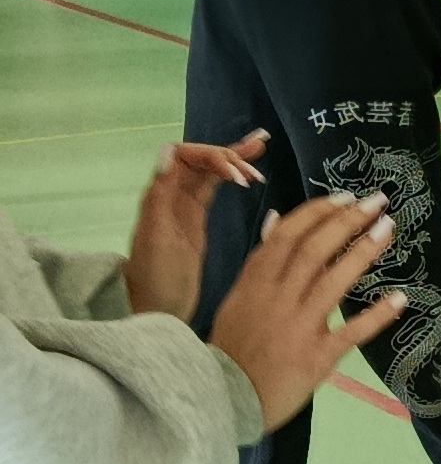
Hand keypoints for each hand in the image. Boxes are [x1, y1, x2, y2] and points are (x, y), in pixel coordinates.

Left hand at [125, 130, 267, 319]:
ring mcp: (183, 207)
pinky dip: (230, 178)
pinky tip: (249, 176)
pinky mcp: (196, 220)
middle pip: (198, 159)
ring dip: (232, 160)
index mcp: (159, 195)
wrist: (159, 313)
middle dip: (227, 155)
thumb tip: (168, 150)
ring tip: (261, 150)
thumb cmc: (157, 279)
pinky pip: (212, 189)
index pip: (183, 156)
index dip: (211, 156)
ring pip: (207, 172)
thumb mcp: (157, 237)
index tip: (237, 176)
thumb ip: (161, 193)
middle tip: (259, 161)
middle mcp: (170, 195)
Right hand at [206, 190, 405, 429]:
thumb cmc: (233, 346)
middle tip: (377, 202)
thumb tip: (276, 219)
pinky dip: (377, 315)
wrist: (221, 397)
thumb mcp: (238, 296)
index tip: (346, 197)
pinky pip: (351, 332)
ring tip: (388, 229)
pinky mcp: (316, 358)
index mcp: (256, 281)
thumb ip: (261, 260)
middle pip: (314, 250)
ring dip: (362, 252)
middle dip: (347, 221)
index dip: (318, 212)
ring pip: (333, 281)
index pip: (288, 236)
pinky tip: (400, 298)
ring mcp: (297, 327)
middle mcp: (276, 297)